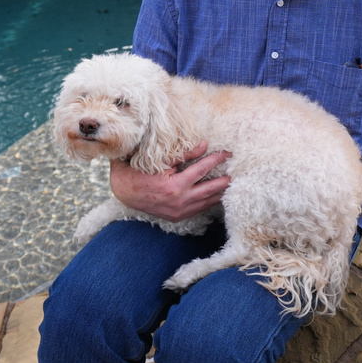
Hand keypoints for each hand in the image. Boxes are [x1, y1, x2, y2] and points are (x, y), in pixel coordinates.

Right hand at [109, 141, 230, 221]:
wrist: (124, 192)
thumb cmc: (139, 172)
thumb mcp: (160, 160)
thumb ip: (184, 154)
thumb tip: (204, 145)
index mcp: (175, 186)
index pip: (202, 170)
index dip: (215, 160)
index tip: (226, 153)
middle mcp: (179, 201)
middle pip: (210, 190)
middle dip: (225, 180)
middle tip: (237, 171)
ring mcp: (179, 211)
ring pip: (206, 202)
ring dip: (220, 193)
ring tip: (232, 184)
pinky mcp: (177, 217)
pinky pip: (199, 209)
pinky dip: (209, 202)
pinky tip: (217, 196)